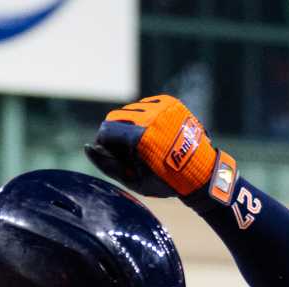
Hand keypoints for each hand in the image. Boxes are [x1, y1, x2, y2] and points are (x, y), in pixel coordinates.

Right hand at [85, 94, 230, 202]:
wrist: (201, 172)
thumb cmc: (163, 181)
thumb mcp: (132, 180)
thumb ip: (107, 164)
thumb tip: (88, 148)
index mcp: (140, 136)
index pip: (106, 129)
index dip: (103, 143)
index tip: (111, 156)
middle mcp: (151, 117)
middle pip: (116, 116)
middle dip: (115, 133)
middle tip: (127, 152)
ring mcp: (163, 107)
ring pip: (131, 109)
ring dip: (129, 124)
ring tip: (142, 143)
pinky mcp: (171, 103)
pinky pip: (147, 104)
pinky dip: (144, 117)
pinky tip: (153, 133)